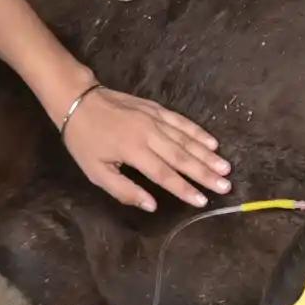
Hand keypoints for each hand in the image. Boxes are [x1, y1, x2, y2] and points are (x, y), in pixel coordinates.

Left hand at [59, 85, 230, 211]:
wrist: (78, 99)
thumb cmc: (85, 140)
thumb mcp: (95, 171)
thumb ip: (124, 190)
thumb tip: (152, 205)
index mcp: (133, 151)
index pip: (165, 174)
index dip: (185, 189)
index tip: (202, 200)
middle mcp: (148, 133)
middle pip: (181, 157)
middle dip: (205, 172)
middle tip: (226, 185)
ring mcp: (154, 118)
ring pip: (185, 138)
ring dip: (206, 154)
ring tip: (225, 166)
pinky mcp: (155, 107)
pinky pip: (180, 121)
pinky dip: (197, 131)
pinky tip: (211, 141)